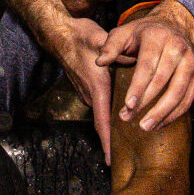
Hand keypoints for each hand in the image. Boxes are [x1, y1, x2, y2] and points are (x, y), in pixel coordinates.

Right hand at [55, 17, 113, 163]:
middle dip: (112, 141)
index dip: (106, 141)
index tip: (110, 159)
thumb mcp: (101, 40)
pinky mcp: (88, 88)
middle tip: (125, 158)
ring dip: (112, 128)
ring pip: (103, 114)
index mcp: (96, 87)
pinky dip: (110, 115)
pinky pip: (101, 106)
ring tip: (126, 142)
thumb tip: (132, 58)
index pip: (102, 120)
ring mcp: (88, 93)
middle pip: (103, 123)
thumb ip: (116, 51)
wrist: (61, 34)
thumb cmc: (80, 38)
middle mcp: (91, 94)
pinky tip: (122, 116)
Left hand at [96, 0, 193, 132]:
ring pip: (178, 92)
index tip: (128, 104)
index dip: (138, 87)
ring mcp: (190, 62)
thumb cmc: (144, 33)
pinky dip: (174, 114)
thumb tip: (100, 62)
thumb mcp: (124, 32)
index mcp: (157, 37)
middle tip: (128, 117)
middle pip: (162, 81)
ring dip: (162, 113)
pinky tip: (160, 123)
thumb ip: (110, 46)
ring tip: (145, 127)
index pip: (147, 65)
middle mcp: (177, 49)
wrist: (174, 26)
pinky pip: (188, 98)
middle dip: (145, 102)